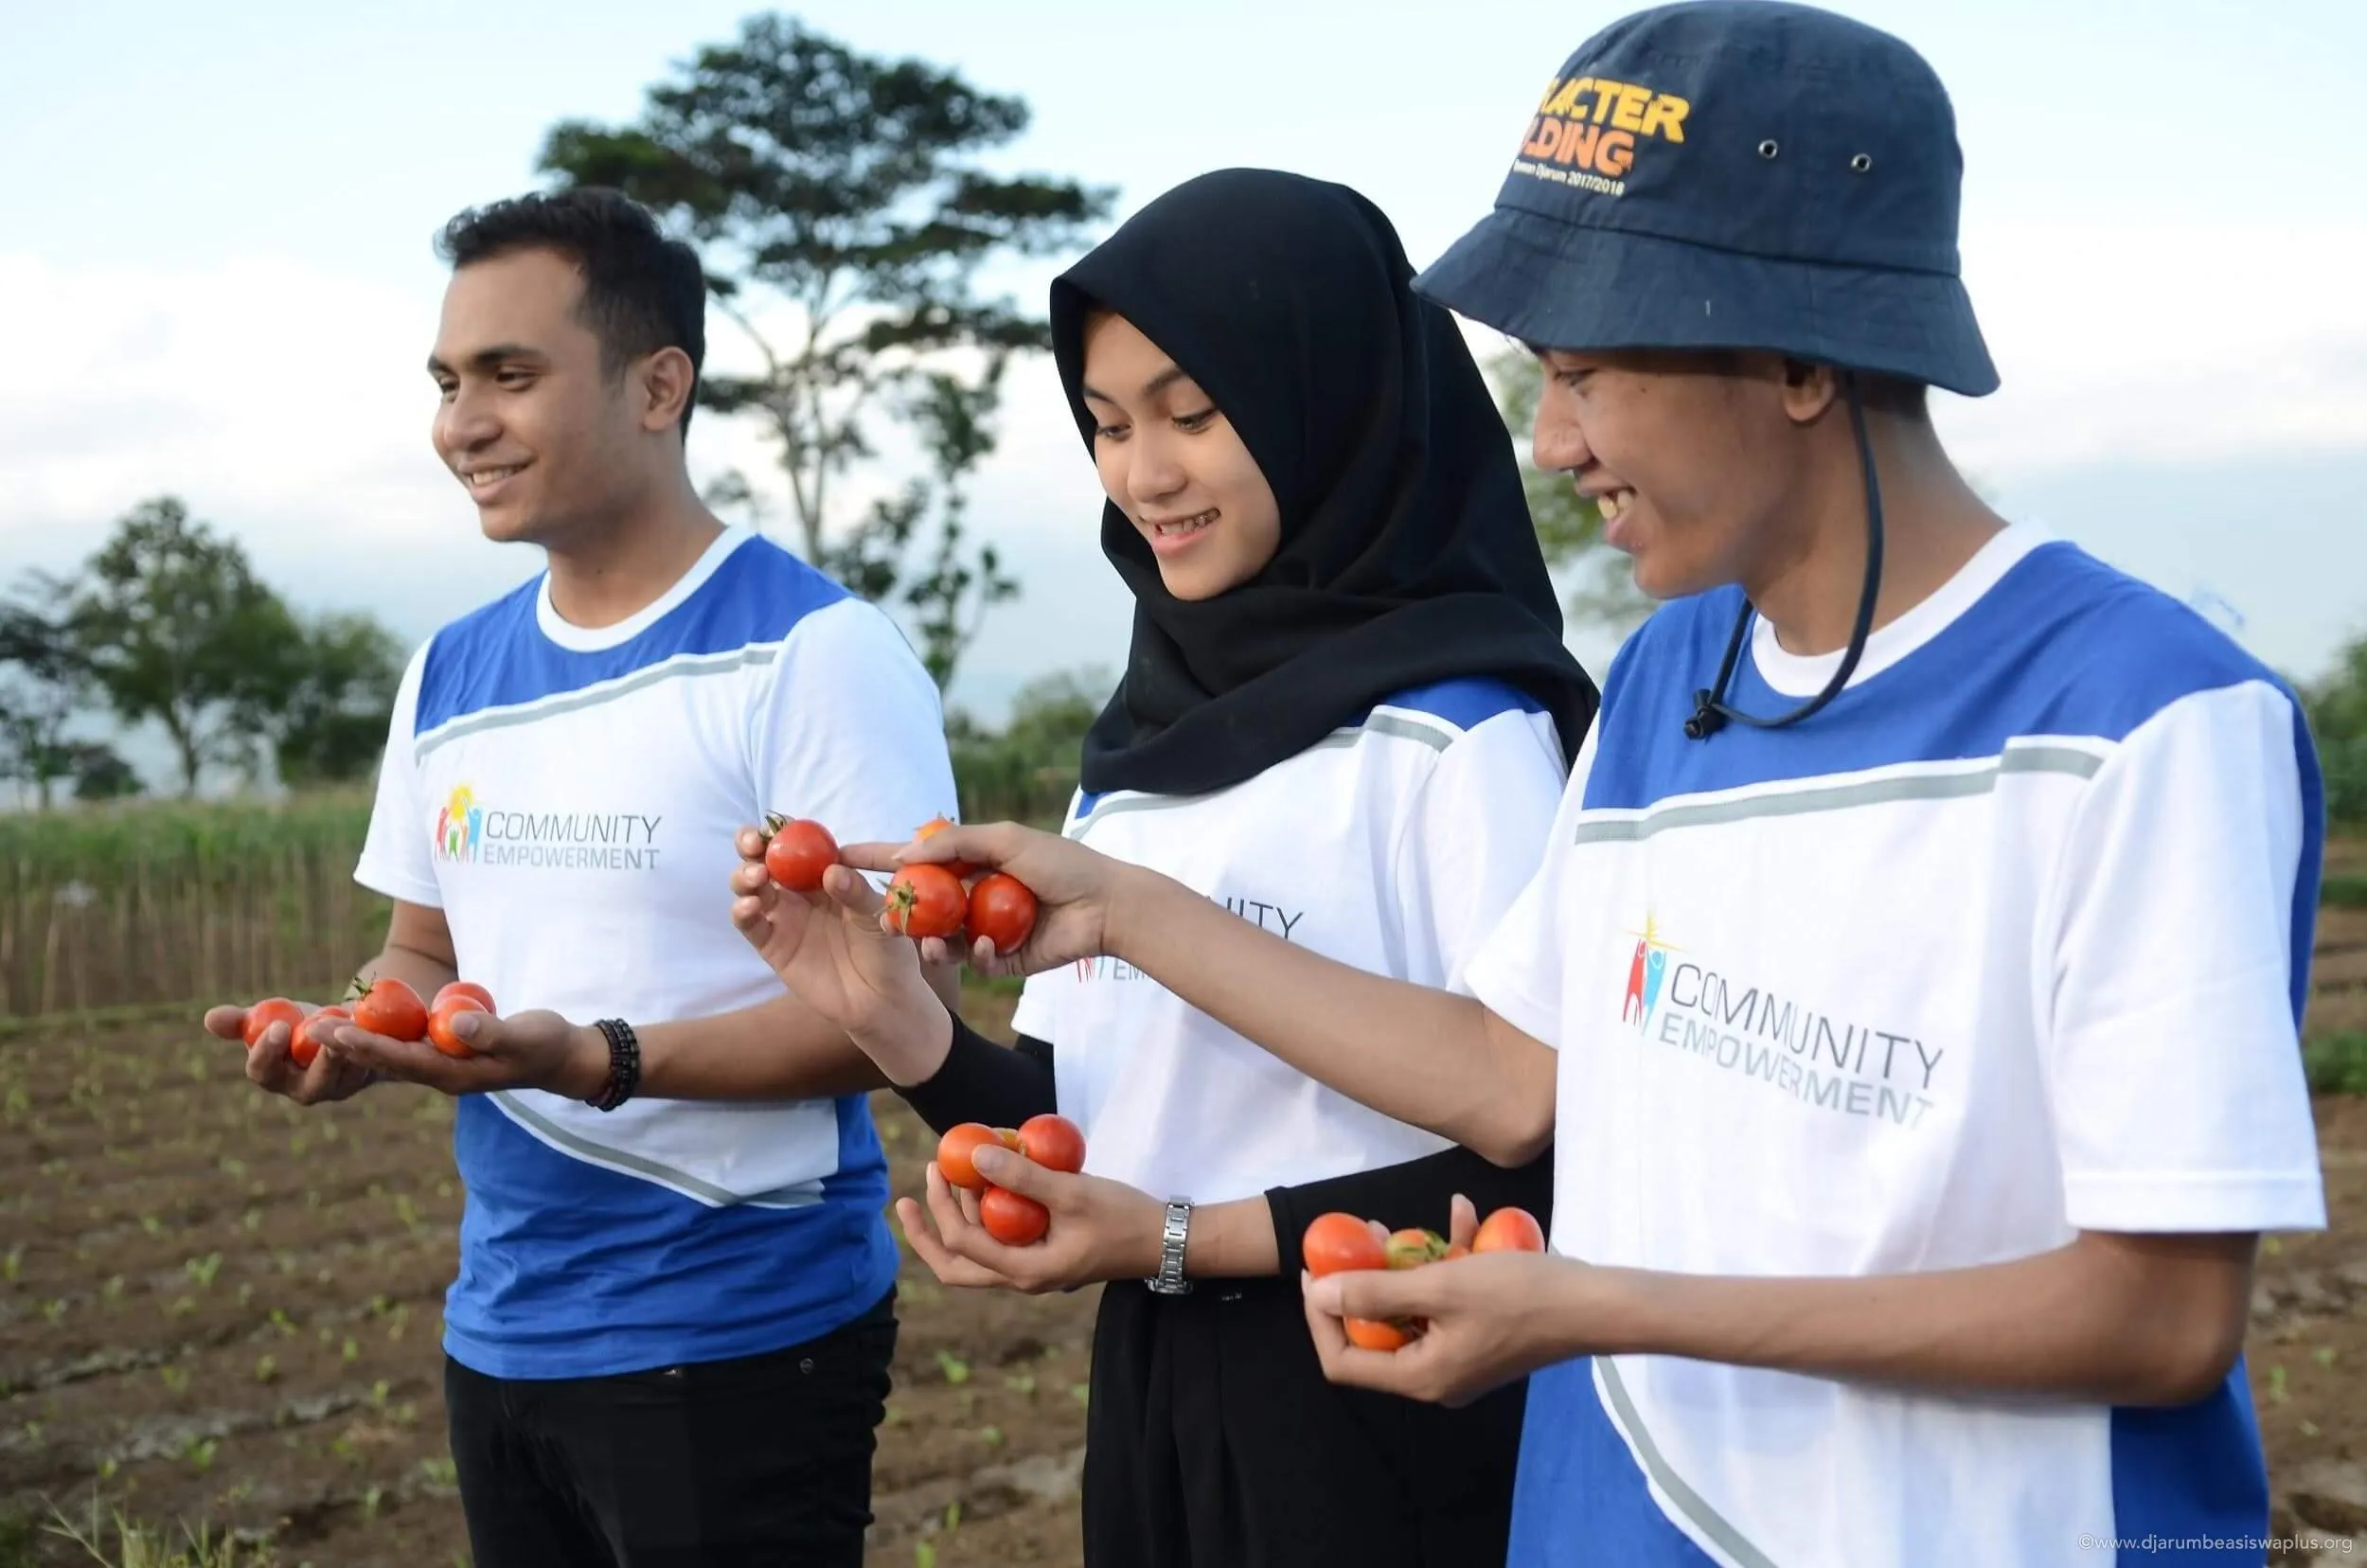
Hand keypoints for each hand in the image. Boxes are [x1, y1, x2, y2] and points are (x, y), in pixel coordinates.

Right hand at [203, 1002, 374, 1106]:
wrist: (342, 1024)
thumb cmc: (298, 1024)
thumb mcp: (271, 1018)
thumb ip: (243, 1022)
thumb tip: (210, 1018)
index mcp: (275, 1076)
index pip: (264, 1073)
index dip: (267, 1053)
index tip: (278, 1026)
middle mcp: (307, 1089)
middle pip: (310, 1085)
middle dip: (314, 1060)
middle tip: (317, 1030)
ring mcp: (341, 1086)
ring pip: (346, 1074)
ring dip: (348, 1049)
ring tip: (349, 1024)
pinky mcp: (368, 1074)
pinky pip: (371, 1062)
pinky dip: (370, 1042)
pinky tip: (371, 1023)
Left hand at [320, 1008, 606, 1099]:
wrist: (560, 1057)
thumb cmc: (547, 1044)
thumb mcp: (526, 1035)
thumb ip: (492, 1031)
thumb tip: (455, 1024)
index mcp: (454, 1075)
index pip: (403, 1060)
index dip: (369, 1045)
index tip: (337, 1032)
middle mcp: (438, 1074)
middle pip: (384, 1060)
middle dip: (345, 1045)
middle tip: (308, 1029)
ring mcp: (438, 1064)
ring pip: (387, 1053)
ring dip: (352, 1040)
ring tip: (317, 1027)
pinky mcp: (442, 1051)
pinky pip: (399, 1044)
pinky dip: (374, 1033)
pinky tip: (350, 1021)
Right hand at [728, 828, 948, 1076]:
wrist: (882, 1000)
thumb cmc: (888, 951)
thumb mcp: (880, 918)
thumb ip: (857, 894)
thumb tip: (832, 872)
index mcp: (827, 875)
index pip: (798, 844)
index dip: (782, 831)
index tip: (775, 826)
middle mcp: (800, 891)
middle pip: (765, 859)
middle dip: (752, 846)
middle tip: (753, 845)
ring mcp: (784, 917)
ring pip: (751, 887)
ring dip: (745, 876)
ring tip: (757, 877)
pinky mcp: (773, 945)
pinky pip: (750, 924)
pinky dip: (742, 912)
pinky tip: (749, 906)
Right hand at [839, 820, 1129, 978]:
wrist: (1106, 904)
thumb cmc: (1061, 862)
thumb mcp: (1005, 839)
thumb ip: (954, 843)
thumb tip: (901, 854)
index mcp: (968, 862)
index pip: (913, 859)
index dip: (876, 858)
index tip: (839, 856)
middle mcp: (969, 896)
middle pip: (919, 906)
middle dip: (896, 913)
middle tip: (880, 920)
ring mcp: (983, 929)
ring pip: (940, 940)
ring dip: (931, 941)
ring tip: (932, 941)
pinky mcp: (1001, 959)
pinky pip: (976, 960)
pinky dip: (978, 953)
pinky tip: (990, 943)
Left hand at [894, 1144, 1164, 1294]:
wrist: (1163, 1240)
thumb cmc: (1122, 1217)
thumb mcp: (1071, 1192)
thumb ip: (1023, 1177)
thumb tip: (975, 1154)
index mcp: (1024, 1272)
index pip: (962, 1243)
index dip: (940, 1206)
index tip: (937, 1166)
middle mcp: (1021, 1278)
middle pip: (955, 1266)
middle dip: (926, 1233)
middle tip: (906, 1198)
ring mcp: (1031, 1270)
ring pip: (975, 1256)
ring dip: (955, 1220)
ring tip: (951, 1176)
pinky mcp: (1041, 1256)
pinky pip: (998, 1242)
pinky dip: (983, 1218)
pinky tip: (987, 1186)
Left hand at [1300, 1195, 1583, 1406]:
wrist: (1597, 1304)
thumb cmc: (1520, 1296)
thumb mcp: (1441, 1285)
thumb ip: (1375, 1290)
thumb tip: (1320, 1295)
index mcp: (1420, 1377)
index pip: (1344, 1361)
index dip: (1323, 1317)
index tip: (1320, 1271)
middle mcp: (1436, 1377)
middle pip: (1376, 1333)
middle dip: (1368, 1280)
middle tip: (1365, 1238)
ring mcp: (1462, 1358)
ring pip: (1413, 1311)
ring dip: (1408, 1265)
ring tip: (1408, 1224)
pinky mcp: (1483, 1336)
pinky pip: (1449, 1303)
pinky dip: (1449, 1264)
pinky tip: (1463, 1215)